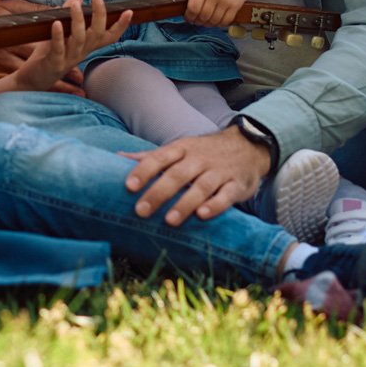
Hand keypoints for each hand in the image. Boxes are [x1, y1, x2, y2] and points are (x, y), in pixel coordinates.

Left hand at [0, 0, 132, 98]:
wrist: (33, 80)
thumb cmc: (50, 54)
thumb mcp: (62, 33)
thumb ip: (70, 17)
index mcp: (87, 46)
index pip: (108, 36)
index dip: (120, 26)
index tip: (129, 11)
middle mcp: (81, 53)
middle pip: (96, 34)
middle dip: (99, 15)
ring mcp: (69, 59)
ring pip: (78, 40)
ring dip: (78, 21)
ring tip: (76, 5)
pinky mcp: (54, 63)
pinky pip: (58, 49)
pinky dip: (58, 35)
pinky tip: (57, 22)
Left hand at [122, 127, 271, 225]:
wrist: (248, 145)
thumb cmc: (204, 152)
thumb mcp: (179, 149)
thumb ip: (151, 157)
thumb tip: (118, 157)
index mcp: (181, 149)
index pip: (159, 157)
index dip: (144, 171)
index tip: (128, 186)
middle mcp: (199, 159)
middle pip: (177, 174)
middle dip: (158, 192)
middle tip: (141, 210)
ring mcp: (219, 171)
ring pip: (201, 186)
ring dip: (185, 203)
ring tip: (169, 220)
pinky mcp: (237, 184)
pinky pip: (226, 195)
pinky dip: (215, 205)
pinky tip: (203, 215)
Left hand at [174, 0, 246, 27]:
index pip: (194, 8)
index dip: (189, 16)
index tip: (188, 16)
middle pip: (203, 16)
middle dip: (197, 21)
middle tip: (195, 19)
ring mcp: (226, 1)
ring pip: (213, 21)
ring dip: (207, 23)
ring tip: (204, 19)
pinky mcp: (235, 6)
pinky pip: (225, 22)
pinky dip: (218, 24)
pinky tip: (214, 19)